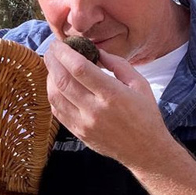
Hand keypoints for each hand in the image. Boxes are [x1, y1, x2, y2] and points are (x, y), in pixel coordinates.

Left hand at [44, 39, 173, 166]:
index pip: (79, 69)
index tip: (60, 44)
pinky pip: (57, 111)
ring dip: (50, 77)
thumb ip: (117, 64)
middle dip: (53, 61)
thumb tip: (95, 51)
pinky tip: (57, 85)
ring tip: (54, 66)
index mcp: (113, 95)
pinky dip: (53, 94)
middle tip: (53, 50)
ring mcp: (84, 124)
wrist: (145, 151)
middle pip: (62, 80)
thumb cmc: (145, 114)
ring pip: (55, 96)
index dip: (65, 53)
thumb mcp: (139, 84)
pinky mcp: (79, 134)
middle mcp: (95, 110)